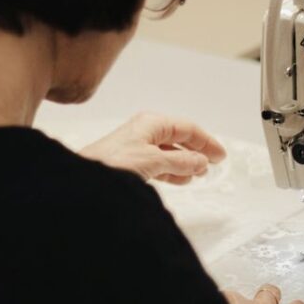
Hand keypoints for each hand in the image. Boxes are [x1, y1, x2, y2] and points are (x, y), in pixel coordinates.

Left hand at [80, 112, 225, 183]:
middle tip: (214, 162)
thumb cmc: (112, 163)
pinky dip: (172, 170)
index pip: (187, 128)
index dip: (206, 141)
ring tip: (199, 173)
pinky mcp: (130, 162)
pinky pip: (158, 163)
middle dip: (196, 151)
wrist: (83, 181)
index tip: (220, 155)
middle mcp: (144, 131)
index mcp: (152, 123)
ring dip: (185, 162)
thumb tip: (200, 161)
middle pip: (178, 138)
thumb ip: (180, 161)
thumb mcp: (154, 161)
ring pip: (169, 152)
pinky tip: (181, 179)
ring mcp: (137, 147)